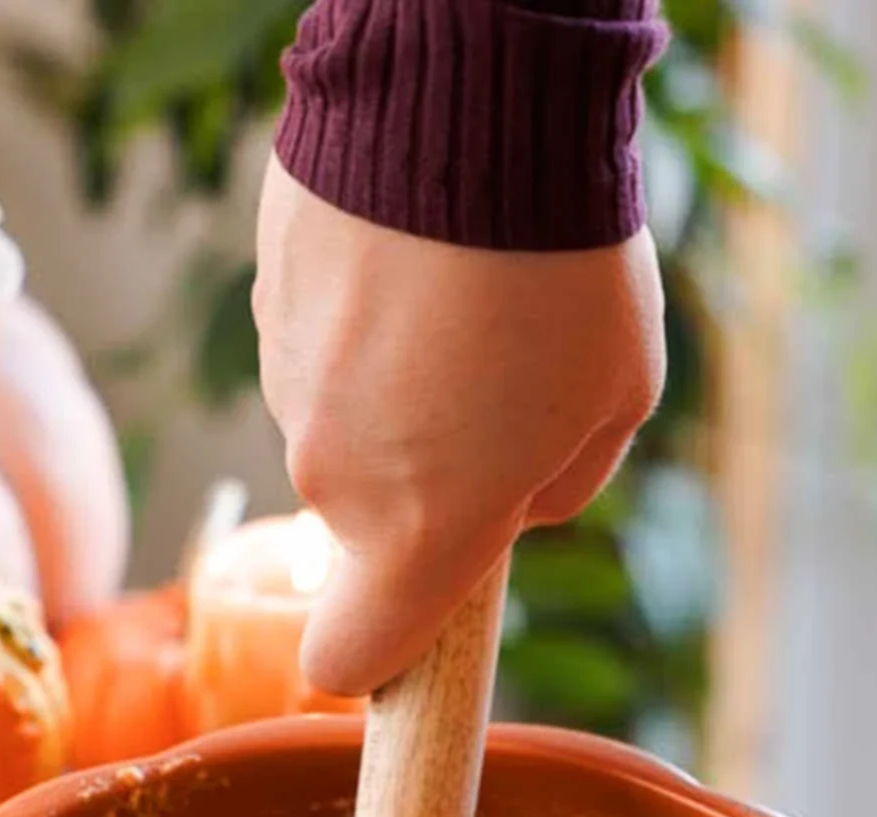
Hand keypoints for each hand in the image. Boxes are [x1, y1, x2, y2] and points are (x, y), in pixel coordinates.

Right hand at [252, 155, 665, 695]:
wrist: (469, 93)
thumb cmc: (564, 267)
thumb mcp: (613, 403)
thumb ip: (556, 490)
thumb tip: (510, 499)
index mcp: (419, 532)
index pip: (345, 660)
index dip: (371, 661)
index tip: (407, 620)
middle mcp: (333, 479)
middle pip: (366, 523)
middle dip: (424, 481)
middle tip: (496, 388)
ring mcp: (284, 388)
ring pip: (340, 428)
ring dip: (390, 395)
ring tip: (462, 302)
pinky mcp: (263, 303)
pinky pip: (316, 347)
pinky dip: (358, 325)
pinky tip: (413, 258)